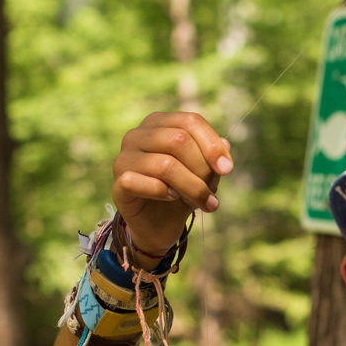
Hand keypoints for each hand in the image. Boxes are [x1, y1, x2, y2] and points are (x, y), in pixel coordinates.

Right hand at [113, 111, 233, 252]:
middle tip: (212, 193)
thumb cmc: (182, 191)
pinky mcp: (118, 185)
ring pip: (165, 164)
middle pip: (178, 140)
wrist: (160, 224)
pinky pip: (140, 182)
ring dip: (192, 187)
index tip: (227, 169)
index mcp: (158, 123)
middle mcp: (136, 135)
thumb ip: (213, 157)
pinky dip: (163, 192)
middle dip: (202, 170)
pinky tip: (173, 198)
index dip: (212, 144)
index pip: (189, 121)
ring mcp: (123, 159)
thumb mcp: (204, 173)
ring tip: (204, 203)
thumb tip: (225, 144)